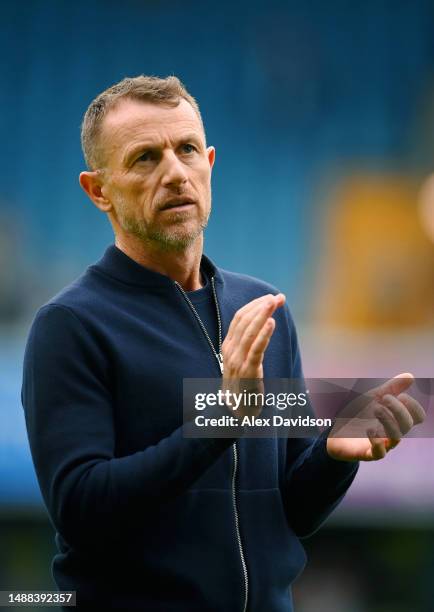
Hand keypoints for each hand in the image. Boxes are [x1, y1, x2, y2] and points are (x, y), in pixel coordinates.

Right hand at [221, 293, 284, 417]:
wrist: (234, 413)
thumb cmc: (241, 386)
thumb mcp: (240, 362)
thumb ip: (247, 345)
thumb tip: (260, 326)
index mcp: (228, 346)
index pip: (239, 318)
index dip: (254, 305)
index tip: (270, 297)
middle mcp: (231, 351)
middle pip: (244, 321)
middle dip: (261, 306)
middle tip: (277, 297)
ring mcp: (238, 361)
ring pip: (250, 332)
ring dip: (263, 314)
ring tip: (274, 302)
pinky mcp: (248, 372)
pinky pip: (256, 350)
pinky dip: (264, 335)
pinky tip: (272, 323)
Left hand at [326, 373, 424, 461]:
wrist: (336, 431)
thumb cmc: (359, 414)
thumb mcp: (373, 397)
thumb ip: (391, 387)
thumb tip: (411, 376)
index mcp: (397, 419)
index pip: (417, 417)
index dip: (414, 407)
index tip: (401, 396)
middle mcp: (392, 433)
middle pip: (407, 425)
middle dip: (398, 410)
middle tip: (384, 398)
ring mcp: (382, 444)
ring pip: (395, 438)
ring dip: (388, 421)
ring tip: (376, 409)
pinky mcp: (368, 453)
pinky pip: (380, 453)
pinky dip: (377, 441)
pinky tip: (369, 429)